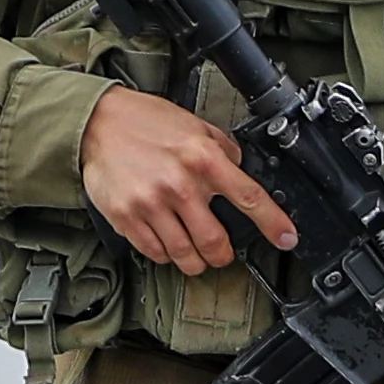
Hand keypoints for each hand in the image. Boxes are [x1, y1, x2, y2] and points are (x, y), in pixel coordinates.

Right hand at [79, 87, 297, 278]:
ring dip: (196, 262)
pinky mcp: (127, 217)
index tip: (286, 238)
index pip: (249, 197)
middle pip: (215, 241)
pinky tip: (166, 242)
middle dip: (223, 255)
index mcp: (202, 158)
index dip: (273, 223)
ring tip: (195, 256)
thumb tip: (241, 170)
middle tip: (222, 253)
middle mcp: (179, 184)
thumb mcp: (194, 125)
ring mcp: (151, 204)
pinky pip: (155, 252)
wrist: (97, 122)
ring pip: (185, 255)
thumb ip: (221, 149)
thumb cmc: (144, 121)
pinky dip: (166, 254)